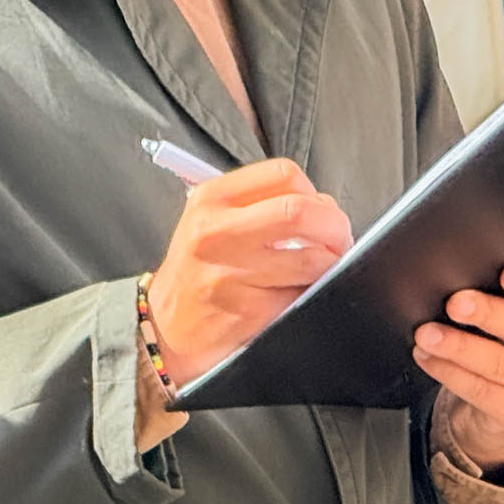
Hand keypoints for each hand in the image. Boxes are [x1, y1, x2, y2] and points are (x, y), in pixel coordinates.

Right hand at [147, 158, 352, 384]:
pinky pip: (301, 295)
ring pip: (310, 259)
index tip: (321, 210)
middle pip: (300, 212)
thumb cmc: (198, 270)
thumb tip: (323, 207)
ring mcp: (230, 274)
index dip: (314, 191)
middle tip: (340, 239)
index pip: (283, 174)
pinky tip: (303, 292)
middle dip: (334, 226)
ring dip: (330, 264)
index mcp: (212, 199)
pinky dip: (314, 293)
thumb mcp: (210, 221)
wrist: (163, 329)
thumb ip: (259, 204)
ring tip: (326, 267)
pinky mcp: (247, 312)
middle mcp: (216, 232)